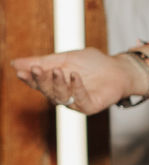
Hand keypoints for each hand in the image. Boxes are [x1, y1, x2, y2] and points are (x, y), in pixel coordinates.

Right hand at [11, 48, 148, 114]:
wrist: (118, 69)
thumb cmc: (92, 63)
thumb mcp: (65, 58)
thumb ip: (43, 61)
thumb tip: (14, 63)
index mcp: (55, 84)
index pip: (38, 83)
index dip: (29, 78)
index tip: (21, 71)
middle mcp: (63, 95)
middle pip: (47, 91)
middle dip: (41, 80)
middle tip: (37, 69)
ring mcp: (76, 102)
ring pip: (61, 97)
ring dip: (58, 83)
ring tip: (58, 70)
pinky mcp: (90, 106)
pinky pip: (80, 99)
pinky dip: (76, 87)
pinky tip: (74, 76)